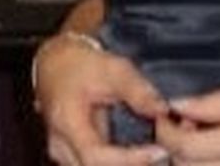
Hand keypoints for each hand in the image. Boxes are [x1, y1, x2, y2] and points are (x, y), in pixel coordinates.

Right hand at [33, 33, 169, 165]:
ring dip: (125, 164)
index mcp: (67, 124)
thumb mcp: (113, 68)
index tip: (159, 150)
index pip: (96, 156)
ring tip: (153, 151)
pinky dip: (118, 162)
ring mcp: (63, 154)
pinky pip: (96, 165)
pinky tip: (140, 152)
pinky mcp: (72, 155)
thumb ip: (137, 91)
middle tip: (162, 151)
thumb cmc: (82, 65)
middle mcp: (60, 146)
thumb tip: (162, 110)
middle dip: (131, 165)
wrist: (57, 64)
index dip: (130, 159)